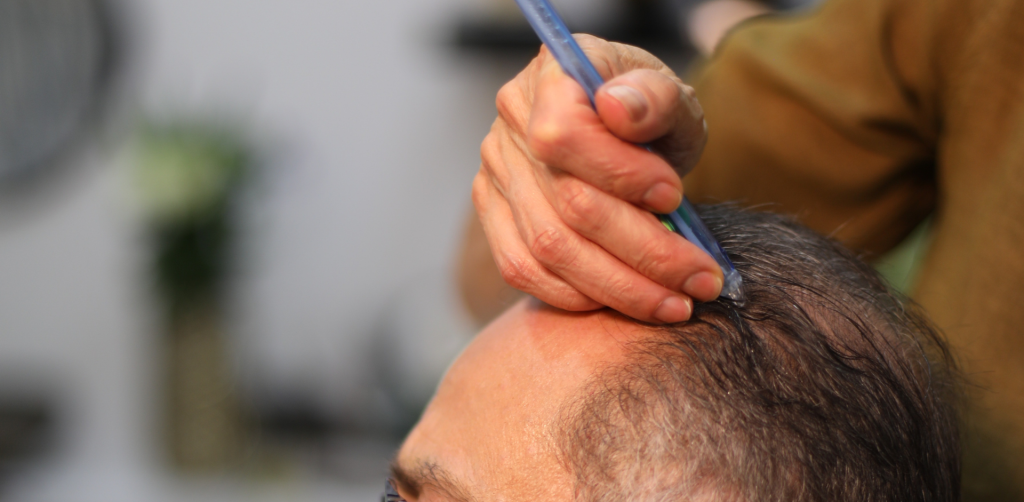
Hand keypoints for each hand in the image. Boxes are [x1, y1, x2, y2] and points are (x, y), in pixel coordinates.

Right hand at [473, 35, 721, 323]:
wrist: (621, 137)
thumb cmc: (650, 116)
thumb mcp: (672, 97)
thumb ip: (657, 97)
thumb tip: (620, 108)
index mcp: (551, 75)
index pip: (564, 134)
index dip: (621, 173)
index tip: (674, 197)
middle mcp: (512, 122)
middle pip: (567, 204)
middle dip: (645, 250)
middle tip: (702, 279)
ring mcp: (496, 172)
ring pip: (549, 248)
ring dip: (621, 286)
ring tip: (677, 302)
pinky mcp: (495, 216)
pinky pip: (524, 270)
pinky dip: (578, 295)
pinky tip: (626, 300)